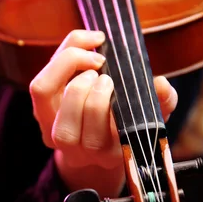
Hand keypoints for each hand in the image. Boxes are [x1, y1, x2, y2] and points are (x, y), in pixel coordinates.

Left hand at [30, 30, 177, 197]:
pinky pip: (40, 83)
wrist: (99, 142)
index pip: (94, 141)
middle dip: (84, 88)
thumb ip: (162, 103)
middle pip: (66, 127)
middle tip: (104, 68)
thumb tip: (161, 84)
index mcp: (104, 154)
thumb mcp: (149, 118)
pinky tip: (85, 47)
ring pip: (43, 92)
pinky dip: (61, 57)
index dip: (99, 107)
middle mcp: (74, 149)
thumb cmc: (127, 125)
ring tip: (94, 58)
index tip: (113, 82)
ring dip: (68, 65)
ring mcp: (51, 130)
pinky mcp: (41, 111)